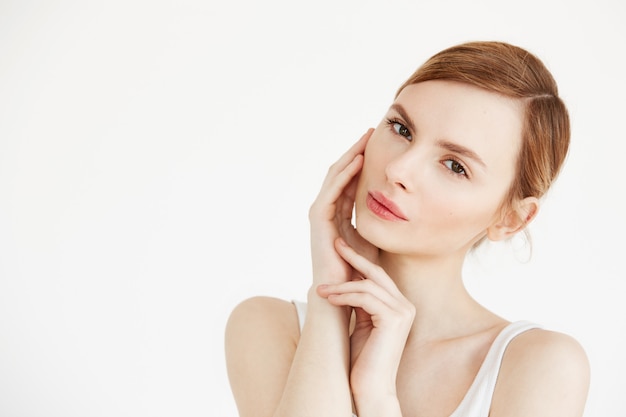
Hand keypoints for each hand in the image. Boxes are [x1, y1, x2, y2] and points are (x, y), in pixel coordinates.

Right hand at [308, 129, 377, 286]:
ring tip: (365, 139)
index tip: (380, 144)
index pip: (351, 180)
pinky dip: (344, 174)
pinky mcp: (319, 219)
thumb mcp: (374, 238)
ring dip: (350, 156)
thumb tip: (400, 206)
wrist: (343, 294)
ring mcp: (321, 214)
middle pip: (341, 173)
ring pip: (335, 176)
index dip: (364, 161)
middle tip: (371, 132)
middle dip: (356, 151)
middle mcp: (328, 210)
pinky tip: (358, 161)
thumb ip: (379, 220)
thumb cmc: (360, 272)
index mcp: (340, 214)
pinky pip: (332, 190)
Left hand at [316, 238, 414, 399]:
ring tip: (321, 289)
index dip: (359, 260)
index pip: (378, 276)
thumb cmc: (363, 360)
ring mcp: (403, 311)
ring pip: (368, 285)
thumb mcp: (362, 323)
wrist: (370, 388)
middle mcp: (405, 306)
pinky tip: (330, 298)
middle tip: (334, 245)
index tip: (340, 247)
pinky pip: (365, 297)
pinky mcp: (394, 319)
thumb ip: (360, 302)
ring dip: (341, 285)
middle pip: (376, 273)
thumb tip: (346, 280)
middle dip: (354, 257)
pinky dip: (345, 295)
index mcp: (399, 306)